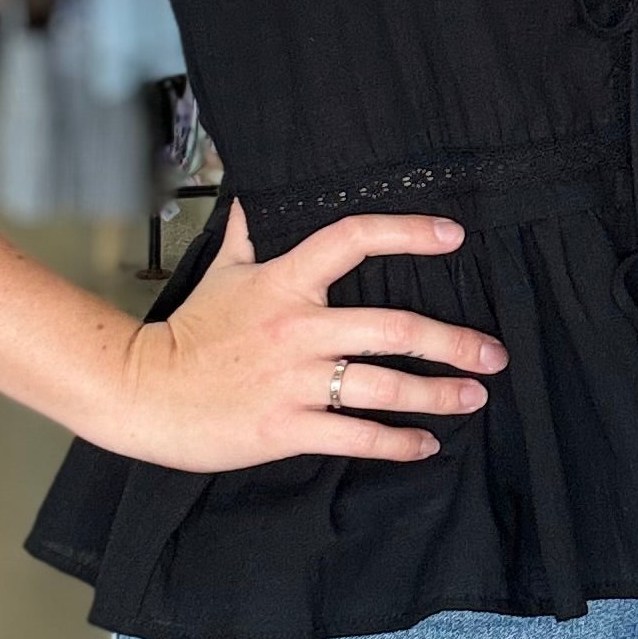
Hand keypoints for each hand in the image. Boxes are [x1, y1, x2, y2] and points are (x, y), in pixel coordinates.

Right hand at [108, 200, 506, 469]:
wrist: (143, 391)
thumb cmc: (189, 331)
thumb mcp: (220, 271)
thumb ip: (246, 233)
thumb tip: (251, 193)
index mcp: (285, 281)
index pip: (353, 239)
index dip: (407, 232)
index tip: (453, 237)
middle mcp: (299, 329)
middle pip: (395, 327)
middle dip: (454, 343)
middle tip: (494, 353)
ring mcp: (295, 381)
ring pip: (386, 387)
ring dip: (439, 394)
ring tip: (474, 397)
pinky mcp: (287, 428)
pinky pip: (358, 437)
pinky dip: (399, 443)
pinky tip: (425, 445)